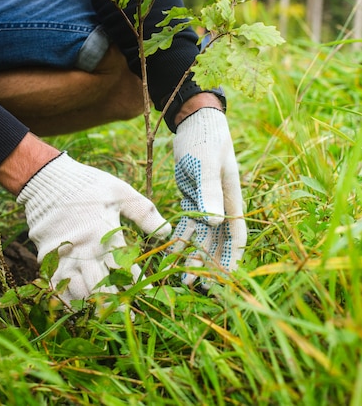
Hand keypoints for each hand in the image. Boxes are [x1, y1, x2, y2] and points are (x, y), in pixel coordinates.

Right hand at [17, 153, 170, 301]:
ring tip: (107, 314)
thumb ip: (144, 212)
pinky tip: (79, 307)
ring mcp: (64, 256)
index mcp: (104, 233)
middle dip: (117, 304)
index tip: (146, 294)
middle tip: (131, 317)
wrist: (47, 180)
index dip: (136, 284)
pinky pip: (58, 287)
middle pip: (101, 286)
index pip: (124, 268)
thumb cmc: (88, 185)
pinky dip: (68, 300)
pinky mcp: (47, 258)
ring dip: (94, 304)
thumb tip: (167, 232)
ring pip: (79, 291)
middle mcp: (83, 249)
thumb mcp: (120, 192)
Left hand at [172, 107, 246, 285]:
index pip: (236, 234)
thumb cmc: (205, 139)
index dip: (232, 258)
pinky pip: (188, 224)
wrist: (193, 121)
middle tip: (195, 284)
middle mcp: (220, 204)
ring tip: (181, 276)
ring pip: (202, 236)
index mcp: (231, 197)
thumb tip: (215, 222)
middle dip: (210, 264)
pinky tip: (170, 253)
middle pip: (218, 241)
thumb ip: (211, 191)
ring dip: (194, 255)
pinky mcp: (192, 197)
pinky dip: (180, 239)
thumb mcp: (207, 164)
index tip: (225, 280)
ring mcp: (206, 202)